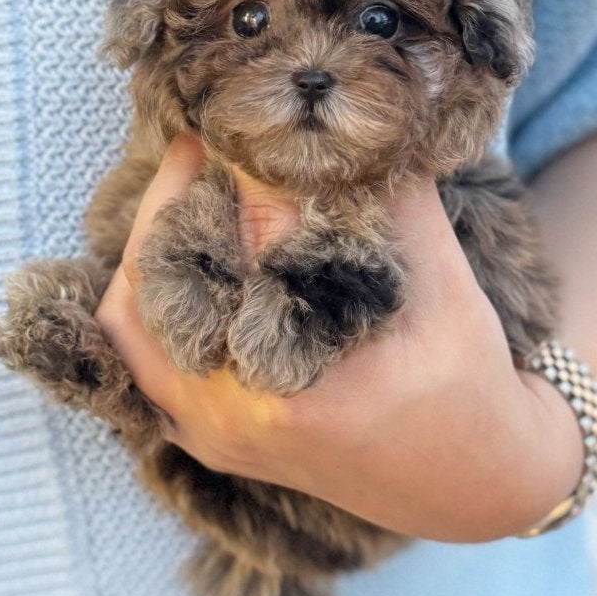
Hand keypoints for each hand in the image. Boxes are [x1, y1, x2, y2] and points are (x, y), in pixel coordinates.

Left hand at [94, 136, 586, 542]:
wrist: (468, 482)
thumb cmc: (466, 379)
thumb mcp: (445, 280)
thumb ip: (393, 196)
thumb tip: (347, 119)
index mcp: (305, 380)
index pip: (248, 238)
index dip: (240, 163)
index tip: (239, 113)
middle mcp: (242, 414)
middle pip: (158, 277)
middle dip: (175, 197)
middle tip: (204, 144)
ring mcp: (214, 434)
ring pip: (128, 320)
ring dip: (149, 247)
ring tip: (191, 195)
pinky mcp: (207, 438)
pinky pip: (139, 359)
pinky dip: (147, 300)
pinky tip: (186, 255)